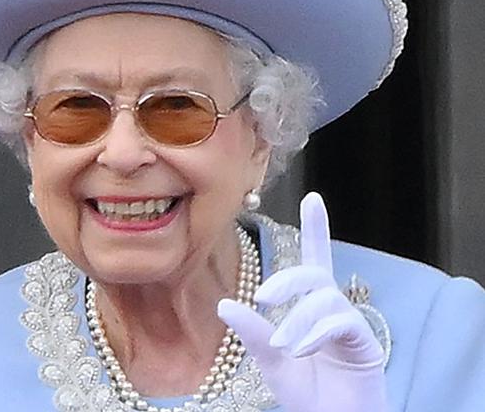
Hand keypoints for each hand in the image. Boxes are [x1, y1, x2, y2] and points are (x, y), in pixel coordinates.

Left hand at [218, 192, 386, 411]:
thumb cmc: (306, 393)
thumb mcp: (271, 359)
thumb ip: (253, 332)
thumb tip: (224, 303)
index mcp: (311, 308)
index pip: (313, 260)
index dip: (315, 229)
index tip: (313, 197)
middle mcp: (333, 309)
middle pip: (313, 273)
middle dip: (287, 280)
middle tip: (263, 298)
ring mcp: (350, 325)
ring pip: (324, 299)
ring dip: (298, 319)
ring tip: (284, 345)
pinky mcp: (364, 343)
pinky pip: (341, 322)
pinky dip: (316, 333)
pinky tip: (301, 349)